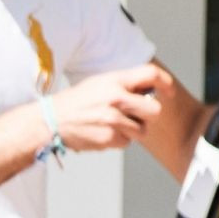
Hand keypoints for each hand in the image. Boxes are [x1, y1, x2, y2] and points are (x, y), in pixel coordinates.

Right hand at [42, 67, 163, 153]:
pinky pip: (127, 142)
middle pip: (155, 110)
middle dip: (148, 116)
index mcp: (114, 80)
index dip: (165, 83)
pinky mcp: (109, 137)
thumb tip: (149, 94)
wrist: (50, 121)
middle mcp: (116, 98)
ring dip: (132, 130)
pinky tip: (102, 132)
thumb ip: (124, 86)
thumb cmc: (75, 102)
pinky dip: (118, 140)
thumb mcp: (99, 84)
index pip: (151, 74)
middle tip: (134, 116)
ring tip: (112, 125)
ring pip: (142, 130)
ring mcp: (113, 119)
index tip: (168, 92)